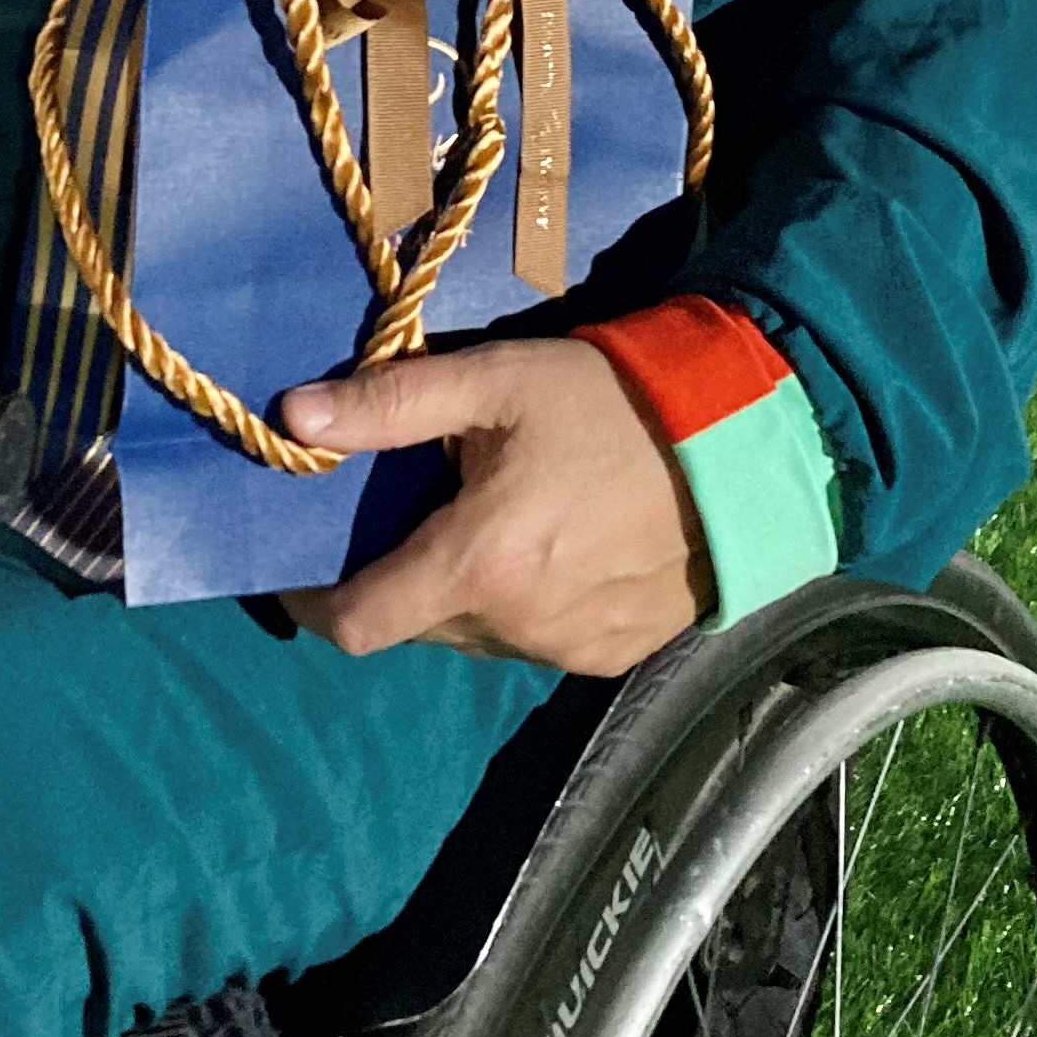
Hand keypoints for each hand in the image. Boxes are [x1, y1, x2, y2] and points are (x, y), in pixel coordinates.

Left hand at [276, 339, 711, 677]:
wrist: (743, 442)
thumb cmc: (608, 402)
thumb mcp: (494, 382)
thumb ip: (389, 406)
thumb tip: (293, 418)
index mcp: (476, 564)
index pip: (357, 625)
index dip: (316, 605)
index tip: (304, 573)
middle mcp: (516, 626)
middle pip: (418, 625)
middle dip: (402, 580)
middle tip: (418, 517)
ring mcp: (570, 648)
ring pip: (479, 636)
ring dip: (468, 595)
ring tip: (494, 525)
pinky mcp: (616, 654)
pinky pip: (540, 642)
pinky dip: (527, 607)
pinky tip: (557, 548)